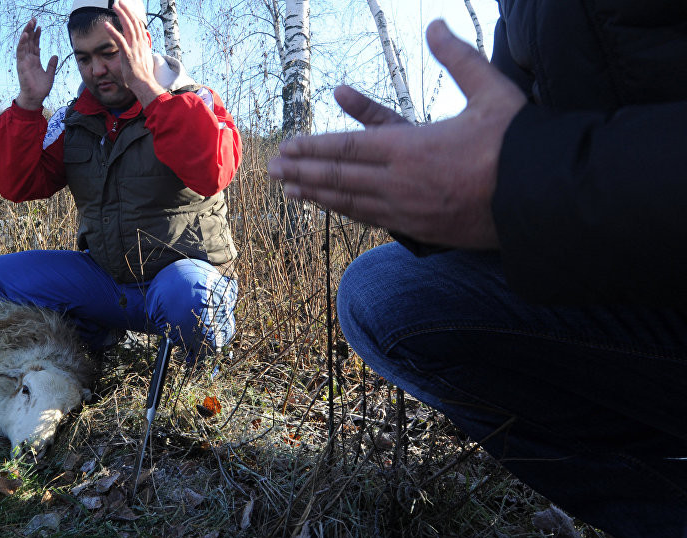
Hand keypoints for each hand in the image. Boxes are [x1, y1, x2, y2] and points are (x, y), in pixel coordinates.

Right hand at [15, 18, 58, 109]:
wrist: (35, 98)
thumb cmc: (41, 88)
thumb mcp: (50, 74)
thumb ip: (52, 65)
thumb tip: (55, 55)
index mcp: (35, 60)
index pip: (35, 44)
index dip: (37, 35)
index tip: (39, 26)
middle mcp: (28, 59)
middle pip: (29, 42)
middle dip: (31, 30)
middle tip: (34, 19)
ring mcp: (24, 61)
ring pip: (24, 44)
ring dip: (26, 33)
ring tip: (30, 23)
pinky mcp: (21, 65)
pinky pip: (21, 52)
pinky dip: (22, 43)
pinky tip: (25, 35)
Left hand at [103, 0, 164, 107]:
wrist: (145, 84)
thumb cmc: (143, 75)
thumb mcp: (145, 60)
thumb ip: (143, 51)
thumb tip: (144, 48)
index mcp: (143, 44)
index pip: (138, 25)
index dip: (132, 15)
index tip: (126, 8)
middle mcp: (140, 43)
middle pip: (133, 22)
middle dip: (126, 10)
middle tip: (119, 2)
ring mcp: (134, 48)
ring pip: (128, 27)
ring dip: (121, 15)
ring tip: (114, 6)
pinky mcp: (127, 54)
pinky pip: (119, 40)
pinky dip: (112, 31)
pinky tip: (106, 25)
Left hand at [268, 20, 525, 248]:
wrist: (546, 199)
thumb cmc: (518, 144)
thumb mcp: (491, 91)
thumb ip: (459, 58)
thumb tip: (435, 25)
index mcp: (410, 148)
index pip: (346, 148)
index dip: (312, 149)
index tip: (287, 147)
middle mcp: (400, 182)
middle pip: (338, 178)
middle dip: (302, 173)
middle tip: (272, 171)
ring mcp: (408, 210)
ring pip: (351, 203)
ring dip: (318, 196)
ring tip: (291, 191)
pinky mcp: (421, 230)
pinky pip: (374, 220)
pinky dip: (349, 212)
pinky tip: (336, 209)